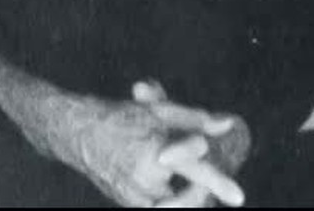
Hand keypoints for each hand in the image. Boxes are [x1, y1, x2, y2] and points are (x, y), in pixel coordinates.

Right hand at [72, 93, 243, 207]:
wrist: (76, 133)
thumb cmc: (119, 117)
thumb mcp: (157, 112)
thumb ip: (194, 119)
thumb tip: (226, 125)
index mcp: (154, 150)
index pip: (192, 167)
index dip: (216, 181)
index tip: (237, 197)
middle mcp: (144, 177)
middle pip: (189, 197)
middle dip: (201, 192)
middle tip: (215, 187)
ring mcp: (134, 195)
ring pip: (174, 205)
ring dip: (187, 198)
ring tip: (192, 187)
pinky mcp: (127, 203)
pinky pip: (157, 206)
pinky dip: (169, 200)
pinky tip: (173, 191)